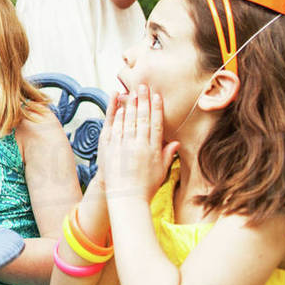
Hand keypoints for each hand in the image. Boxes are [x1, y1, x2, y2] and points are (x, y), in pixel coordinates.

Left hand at [98, 85, 178, 204]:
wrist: (126, 198)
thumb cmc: (145, 186)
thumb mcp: (161, 171)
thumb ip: (167, 155)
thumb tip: (175, 142)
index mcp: (153, 149)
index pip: (156, 124)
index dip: (156, 109)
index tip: (157, 96)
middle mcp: (138, 144)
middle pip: (141, 118)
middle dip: (143, 100)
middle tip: (143, 86)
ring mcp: (123, 144)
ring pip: (127, 119)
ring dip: (130, 104)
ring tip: (131, 91)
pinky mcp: (110, 146)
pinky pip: (113, 126)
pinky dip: (115, 114)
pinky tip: (117, 104)